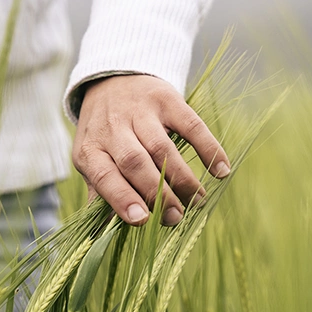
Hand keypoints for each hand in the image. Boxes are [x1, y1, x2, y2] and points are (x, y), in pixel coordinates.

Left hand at [72, 75, 230, 226]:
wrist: (112, 80)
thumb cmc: (103, 133)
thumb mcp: (91, 158)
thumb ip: (100, 192)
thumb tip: (109, 230)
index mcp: (90, 149)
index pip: (104, 176)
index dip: (122, 199)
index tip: (142, 220)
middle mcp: (112, 129)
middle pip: (135, 163)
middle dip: (158, 194)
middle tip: (176, 217)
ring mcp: (139, 112)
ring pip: (162, 148)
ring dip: (182, 178)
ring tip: (197, 201)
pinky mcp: (165, 99)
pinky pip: (190, 125)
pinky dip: (208, 148)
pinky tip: (220, 170)